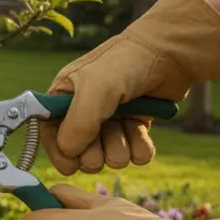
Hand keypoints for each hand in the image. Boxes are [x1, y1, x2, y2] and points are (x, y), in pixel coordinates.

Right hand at [40, 0, 219, 174]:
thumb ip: (78, 123)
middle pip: (79, 153)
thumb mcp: (95, 89)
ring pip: (109, 158)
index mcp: (63, 96)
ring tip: (128, 126)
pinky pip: (134, 156)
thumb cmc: (126, 64)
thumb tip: (68, 154)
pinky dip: (140, 148)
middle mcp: (84, 110)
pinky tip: (143, 130)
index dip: (58, 152)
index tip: (70, 165)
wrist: (171, 54)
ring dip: (120, 148)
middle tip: (106, 135)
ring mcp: (111, 120)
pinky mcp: (135, 126)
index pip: (49, 133)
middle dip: (95, 151)